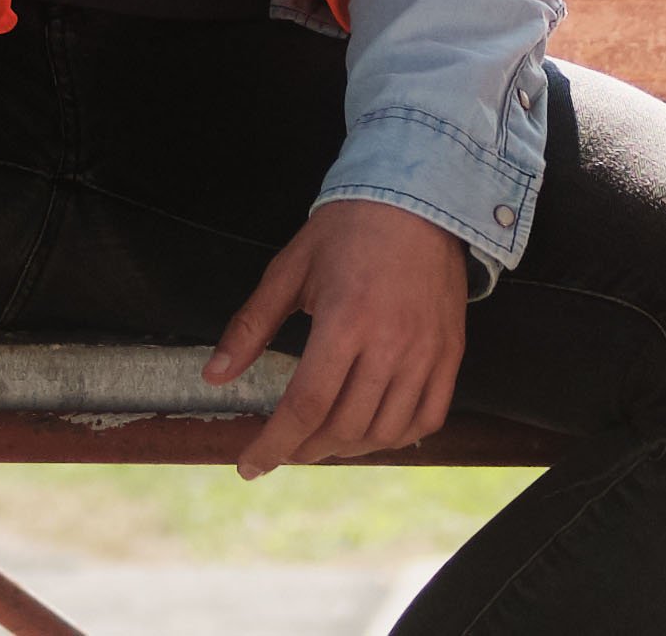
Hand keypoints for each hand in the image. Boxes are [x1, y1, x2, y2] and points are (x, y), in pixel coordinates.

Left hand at [204, 197, 468, 475]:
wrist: (419, 200)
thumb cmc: (346, 231)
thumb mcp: (289, 270)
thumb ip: (251, 325)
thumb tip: (214, 376)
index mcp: (345, 321)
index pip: (306, 405)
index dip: (274, 444)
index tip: (249, 466)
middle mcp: (391, 344)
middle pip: (344, 426)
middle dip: (304, 449)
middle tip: (284, 448)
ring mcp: (427, 352)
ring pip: (385, 430)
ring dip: (346, 448)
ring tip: (320, 442)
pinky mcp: (451, 353)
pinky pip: (428, 417)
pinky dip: (396, 437)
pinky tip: (370, 432)